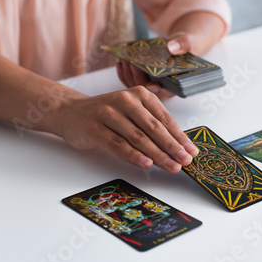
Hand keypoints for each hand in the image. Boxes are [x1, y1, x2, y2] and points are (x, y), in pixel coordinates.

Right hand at [56, 86, 197, 172]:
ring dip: (157, 154)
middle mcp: (126, 101)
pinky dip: (133, 155)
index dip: (180, 137)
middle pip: (154, 128)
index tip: (192, 152)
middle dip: (172, 147)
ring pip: (138, 137)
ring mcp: (109, 113)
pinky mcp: (95, 128)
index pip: (165, 118)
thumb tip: (178, 148)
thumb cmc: (107, 115)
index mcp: (140, 95)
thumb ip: (152, 127)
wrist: (70, 112)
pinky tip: (146, 163)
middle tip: (185, 161)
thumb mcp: (132, 114)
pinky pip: (118, 144)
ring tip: (171, 166)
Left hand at [117, 11, 225, 96]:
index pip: (167, 92)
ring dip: (129, 75)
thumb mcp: (188, 42)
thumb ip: (183, 44)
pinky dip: (124, 74)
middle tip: (132, 64)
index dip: (158, 90)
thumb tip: (172, 47)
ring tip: (125, 61)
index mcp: (177, 83)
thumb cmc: (184, 46)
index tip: (151, 85)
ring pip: (136, 87)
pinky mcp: (141, 80)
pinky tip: (121, 64)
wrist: (178, 44)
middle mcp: (163, 87)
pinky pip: (130, 81)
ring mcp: (150, 84)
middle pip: (147, 90)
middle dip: (138, 78)